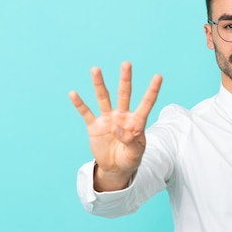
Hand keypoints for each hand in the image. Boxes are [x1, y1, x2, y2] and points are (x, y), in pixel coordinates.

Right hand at [69, 61, 162, 190]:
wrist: (116, 168)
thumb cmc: (130, 158)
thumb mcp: (135, 153)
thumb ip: (129, 141)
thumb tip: (116, 128)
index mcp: (137, 122)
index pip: (146, 103)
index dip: (152, 91)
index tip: (159, 76)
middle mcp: (122, 116)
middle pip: (124, 94)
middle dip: (125, 79)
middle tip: (126, 64)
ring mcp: (108, 119)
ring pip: (104, 98)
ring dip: (99, 84)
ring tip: (96, 69)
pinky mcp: (95, 126)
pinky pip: (86, 113)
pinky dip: (80, 104)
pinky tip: (73, 93)